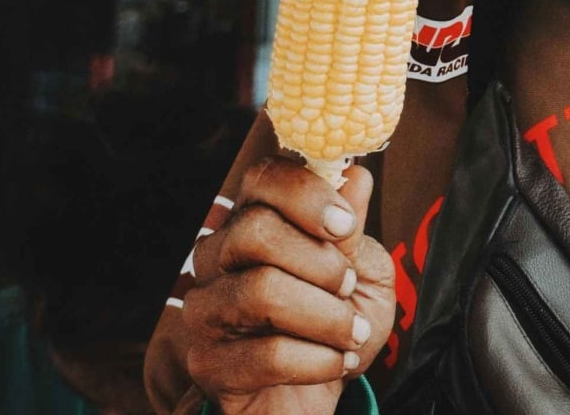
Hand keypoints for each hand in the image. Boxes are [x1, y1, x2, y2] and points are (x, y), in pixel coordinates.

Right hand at [181, 157, 394, 414]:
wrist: (323, 393)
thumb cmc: (340, 322)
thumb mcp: (364, 272)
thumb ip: (352, 231)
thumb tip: (356, 176)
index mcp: (255, 221)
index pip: (262, 178)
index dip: (306, 194)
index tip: (345, 225)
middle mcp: (218, 258)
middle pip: (254, 231)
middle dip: (320, 262)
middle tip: (349, 286)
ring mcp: (205, 309)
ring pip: (260, 292)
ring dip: (325, 316)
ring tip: (351, 333)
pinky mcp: (207, 362)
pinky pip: (266, 354)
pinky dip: (317, 361)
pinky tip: (335, 363)